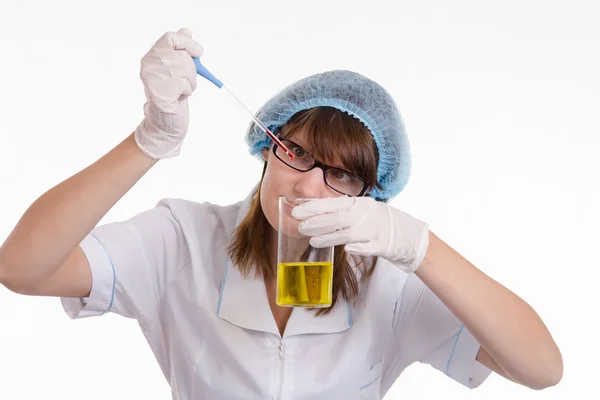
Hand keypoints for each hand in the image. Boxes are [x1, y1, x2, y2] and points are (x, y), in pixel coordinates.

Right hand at [134, 28, 203, 158]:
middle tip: (186, 80)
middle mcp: (148, 65)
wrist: (166, 121)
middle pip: (182, 54)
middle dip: (191, 69)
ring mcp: (152, 79)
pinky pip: (185, 84)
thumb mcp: (178, 69)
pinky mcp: (160, 93)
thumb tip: (186, 30)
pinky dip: (188, 91)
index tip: (198, 52)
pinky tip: (178, 97)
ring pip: (186, 69)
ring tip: (181, 90)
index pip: (170, 37)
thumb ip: (180, 50)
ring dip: (191, 81)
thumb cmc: (173, 94)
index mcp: (152, 56)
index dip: (187, 42)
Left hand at [292, 196, 429, 273]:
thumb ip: (338, 211)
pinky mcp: (383, 245)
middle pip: (339, 218)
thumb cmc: (374, 220)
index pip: (332, 204)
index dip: (314, 208)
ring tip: (313, 241)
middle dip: (318, 223)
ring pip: (350, 234)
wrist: (404, 232)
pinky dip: (359, 248)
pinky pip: (370, 247)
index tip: (296, 212)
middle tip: (300, 227)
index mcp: (358, 204)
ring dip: (331, 237)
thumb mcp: (357, 210)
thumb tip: (309, 211)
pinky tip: (346, 250)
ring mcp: (375, 230)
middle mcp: (366, 215)